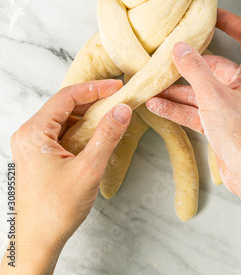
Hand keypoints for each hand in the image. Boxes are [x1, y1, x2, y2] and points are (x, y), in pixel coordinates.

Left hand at [2, 80, 131, 274]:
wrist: (37, 242)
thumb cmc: (55, 210)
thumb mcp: (88, 170)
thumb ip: (107, 136)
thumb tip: (122, 109)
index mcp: (34, 132)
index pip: (66, 96)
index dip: (95, 88)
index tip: (117, 86)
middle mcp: (30, 134)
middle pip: (65, 106)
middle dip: (94, 101)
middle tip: (119, 99)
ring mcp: (33, 145)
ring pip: (65, 119)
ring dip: (89, 116)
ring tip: (113, 115)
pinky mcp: (39, 155)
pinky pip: (63, 133)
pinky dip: (82, 130)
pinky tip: (99, 134)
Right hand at [147, 9, 240, 197]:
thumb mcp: (214, 97)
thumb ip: (194, 70)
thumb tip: (180, 47)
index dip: (232, 22)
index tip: (211, 14)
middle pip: (215, 66)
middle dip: (189, 65)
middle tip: (166, 56)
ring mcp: (232, 106)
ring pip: (202, 90)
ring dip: (178, 89)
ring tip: (153, 83)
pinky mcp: (222, 124)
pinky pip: (198, 110)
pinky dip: (179, 108)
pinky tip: (156, 105)